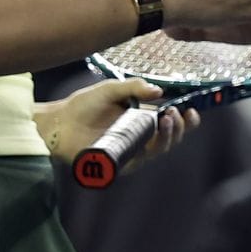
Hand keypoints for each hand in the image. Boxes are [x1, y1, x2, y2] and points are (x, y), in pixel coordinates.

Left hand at [41, 79, 196, 167]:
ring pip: (159, 150)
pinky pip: (138, 161)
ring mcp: (130, 151)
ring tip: (166, 120)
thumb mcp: (111, 89)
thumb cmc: (83, 105)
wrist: (58, 122)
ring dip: (168, 137)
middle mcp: (140, 137)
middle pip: (170, 139)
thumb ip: (134, 87)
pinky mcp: (119, 164)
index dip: (186, 120)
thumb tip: (159, 91)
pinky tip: (148, 139)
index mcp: (142, 120)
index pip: (171, 123)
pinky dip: (147, 151)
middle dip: (179, 128)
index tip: (192, 111)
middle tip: (175, 114)